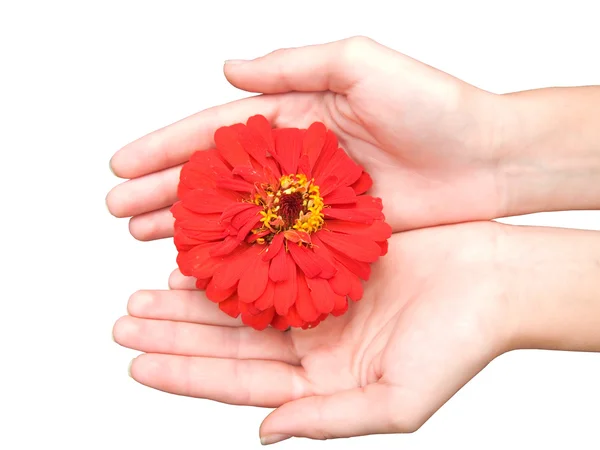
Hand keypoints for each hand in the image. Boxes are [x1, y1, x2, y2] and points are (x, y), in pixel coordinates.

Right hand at [106, 36, 504, 239]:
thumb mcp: (361, 64)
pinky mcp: (330, 233)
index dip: (165, 148)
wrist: (485, 159)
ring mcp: (309, 200)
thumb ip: (294, 66)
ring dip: (191, 226)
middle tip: (119, 212)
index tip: (121, 165)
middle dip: (164, 191)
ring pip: (237, 216)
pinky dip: (239, 256)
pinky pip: (274, 247)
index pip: (214, 133)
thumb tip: (228, 70)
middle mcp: (292, 159)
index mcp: (293, 116)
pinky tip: (210, 267)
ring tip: (146, 240)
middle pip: (215, 178)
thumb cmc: (432, 106)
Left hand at [112, 221, 510, 442]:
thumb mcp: (396, 402)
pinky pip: (266, 258)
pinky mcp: (326, 258)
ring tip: (144, 292)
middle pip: (226, 341)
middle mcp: (310, 340)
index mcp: (320, 380)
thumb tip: (265, 433)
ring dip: (192, 298)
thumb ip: (327, 421)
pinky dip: (232, 259)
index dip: (185, 374)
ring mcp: (315, 297)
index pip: (237, 382)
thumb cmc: (458, 345)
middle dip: (173, 333)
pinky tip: (196, 258)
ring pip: (237, 300)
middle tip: (124, 320)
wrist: (494, 280)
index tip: (137, 364)